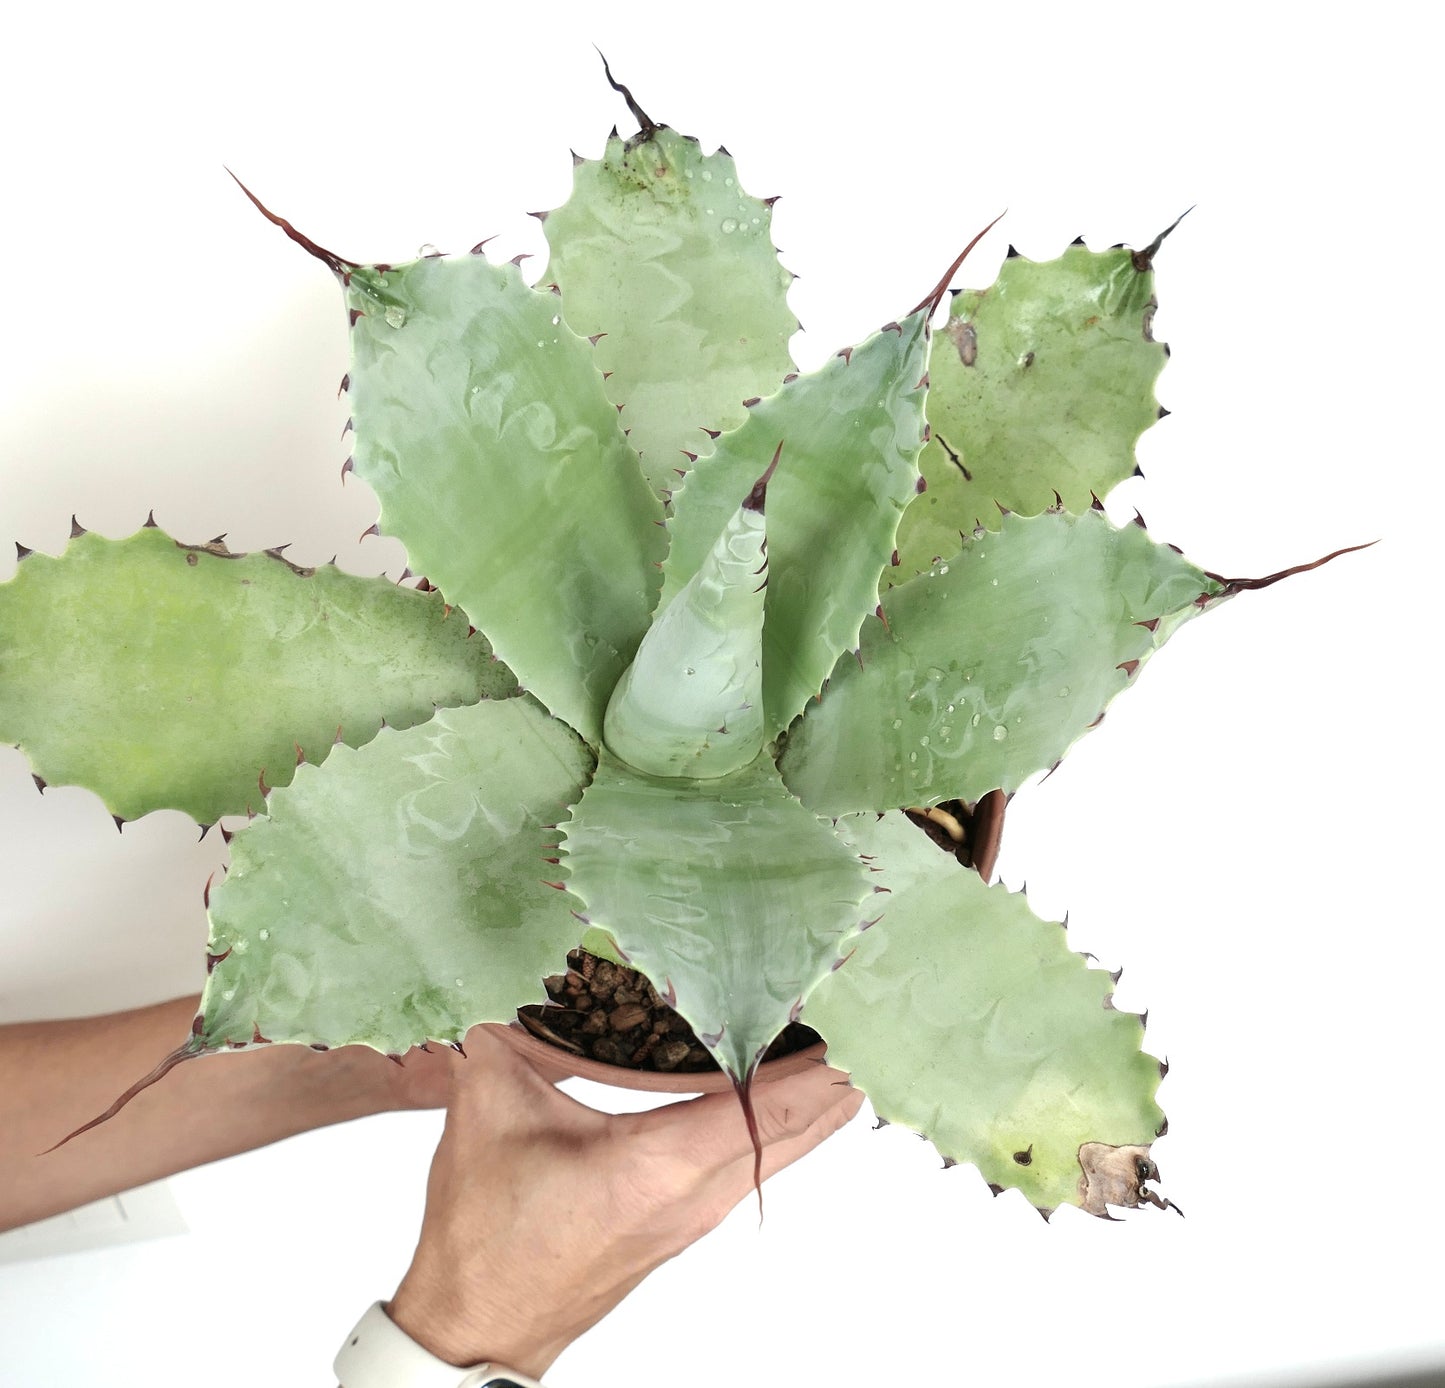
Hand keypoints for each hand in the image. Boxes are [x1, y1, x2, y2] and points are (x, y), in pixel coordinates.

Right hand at [386, 1026, 861, 1376]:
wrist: (480, 1324)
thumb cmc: (487, 1236)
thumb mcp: (488, 1113)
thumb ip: (499, 1030)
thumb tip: (500, 962)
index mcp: (661, 1163)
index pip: (771, 1103)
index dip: (820, 1056)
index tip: (849, 1003)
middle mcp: (698, 1192)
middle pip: (804, 1126)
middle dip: (839, 1064)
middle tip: (861, 1000)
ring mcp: (699, 1212)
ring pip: (790, 1147)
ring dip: (819, 1093)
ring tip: (837, 1027)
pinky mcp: (688, 1219)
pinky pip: (762, 1159)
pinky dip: (788, 1117)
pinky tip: (784, 1083)